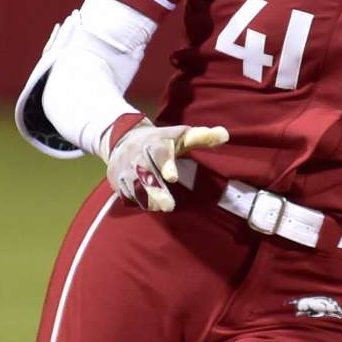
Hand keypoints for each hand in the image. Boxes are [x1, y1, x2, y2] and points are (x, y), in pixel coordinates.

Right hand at [105, 122, 229, 211]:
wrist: (121, 138)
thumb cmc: (159, 140)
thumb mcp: (178, 136)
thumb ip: (201, 137)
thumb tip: (225, 135)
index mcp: (154, 143)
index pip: (159, 153)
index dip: (165, 165)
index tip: (173, 177)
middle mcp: (136, 156)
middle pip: (143, 175)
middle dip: (155, 191)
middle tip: (169, 206)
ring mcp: (123, 169)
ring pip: (133, 188)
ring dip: (147, 199)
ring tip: (161, 206)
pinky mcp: (116, 181)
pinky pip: (126, 195)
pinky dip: (137, 201)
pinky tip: (148, 203)